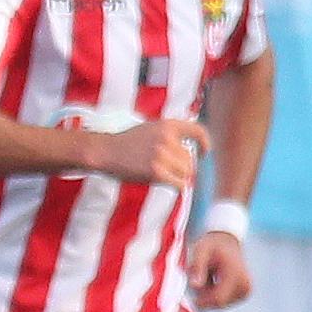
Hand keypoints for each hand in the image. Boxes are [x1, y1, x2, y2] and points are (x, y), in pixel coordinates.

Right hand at [80, 116, 207, 190]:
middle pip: (191, 160)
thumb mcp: (151, 129)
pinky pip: (180, 184)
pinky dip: (176, 186)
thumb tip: (193, 154)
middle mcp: (167, 138)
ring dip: (178, 176)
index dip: (204, 143)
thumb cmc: (128, 143)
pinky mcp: (157, 172)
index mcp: (168, 125)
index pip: (197, 131)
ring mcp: (162, 155)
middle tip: (166, 168)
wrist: (106, 151)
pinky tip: (165, 182)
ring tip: (161, 173)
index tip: (204, 152)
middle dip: (182, 167)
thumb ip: (171, 135)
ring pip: (186, 172)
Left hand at [186, 229, 250, 310]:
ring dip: (209, 295)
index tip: (190, 293)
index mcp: (237, 275)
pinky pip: (224, 302)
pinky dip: (215, 295)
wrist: (226, 242)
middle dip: (204, 296)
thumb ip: (197, 267)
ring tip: (208, 277)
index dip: (201, 301)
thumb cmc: (211, 246)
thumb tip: (195, 286)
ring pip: (220, 304)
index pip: (218, 299)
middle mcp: (245, 286)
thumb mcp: (200, 251)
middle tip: (198, 278)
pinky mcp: (245, 294)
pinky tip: (214, 281)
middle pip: (218, 304)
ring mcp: (246, 291)